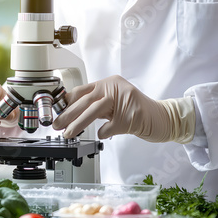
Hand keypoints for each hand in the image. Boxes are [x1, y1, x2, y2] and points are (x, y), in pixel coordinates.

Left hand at [53, 75, 194, 143]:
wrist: (161, 118)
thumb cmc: (134, 112)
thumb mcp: (111, 105)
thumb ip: (94, 106)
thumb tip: (68, 113)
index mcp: (109, 83)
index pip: (82, 90)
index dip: (67, 102)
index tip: (55, 112)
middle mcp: (116, 87)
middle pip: (86, 100)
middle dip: (68, 114)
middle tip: (57, 125)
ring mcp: (126, 100)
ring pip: (96, 109)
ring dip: (79, 123)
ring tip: (69, 133)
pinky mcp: (133, 116)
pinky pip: (111, 126)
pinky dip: (104, 132)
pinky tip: (101, 135)